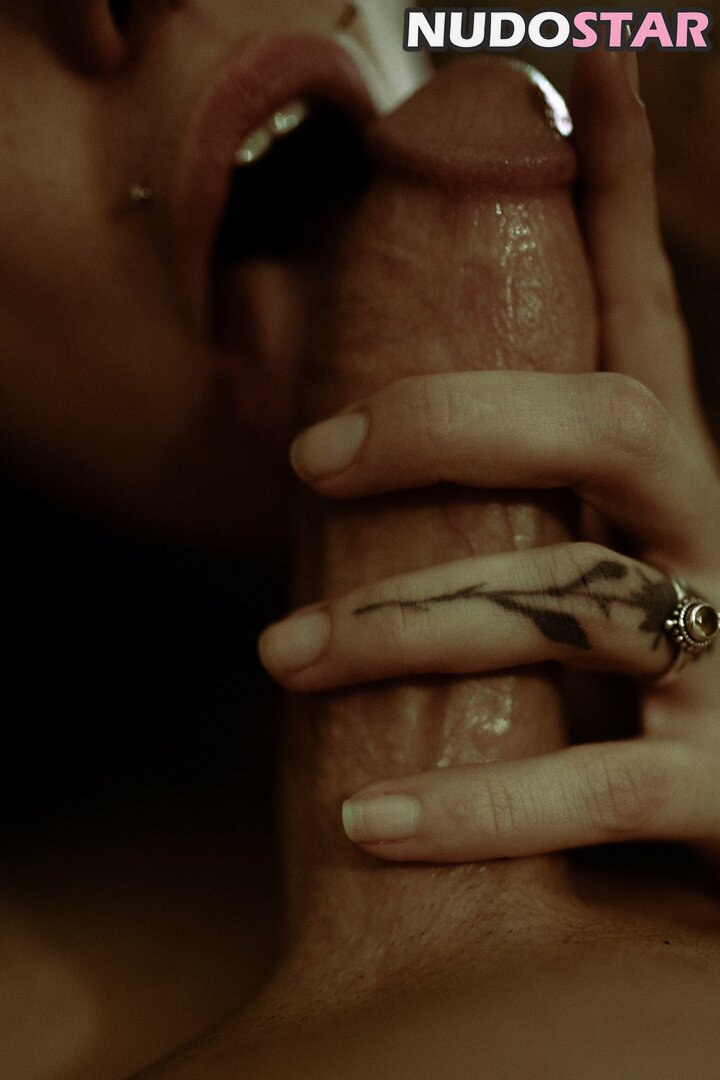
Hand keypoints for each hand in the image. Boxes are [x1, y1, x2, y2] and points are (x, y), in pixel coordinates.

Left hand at [259, 52, 719, 864]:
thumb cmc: (627, 670)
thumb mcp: (569, 548)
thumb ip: (495, 485)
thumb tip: (349, 415)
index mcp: (664, 471)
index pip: (641, 304)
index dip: (619, 180)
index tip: (583, 55)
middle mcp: (706, 537)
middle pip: (606, 424)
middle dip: (452, 423)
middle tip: (308, 457)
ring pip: (570, 606)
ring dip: (407, 630)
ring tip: (282, 660)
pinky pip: (598, 787)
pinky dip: (476, 810)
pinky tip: (367, 828)